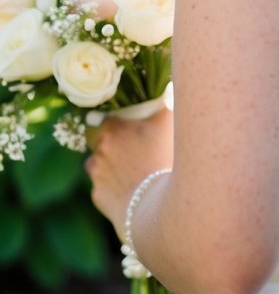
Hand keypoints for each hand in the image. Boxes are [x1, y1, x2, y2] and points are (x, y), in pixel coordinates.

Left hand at [83, 107, 174, 240]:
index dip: (112, 124)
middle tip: (132, 149)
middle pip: (99, 143)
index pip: (100, 120)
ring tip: (134, 171)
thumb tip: (165, 89)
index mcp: (111, 129)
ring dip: (110, 166)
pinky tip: (131, 189)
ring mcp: (96, 176)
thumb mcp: (167, 123)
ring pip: (99, 165)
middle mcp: (98, 151)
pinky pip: (103, 187)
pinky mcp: (97, 197)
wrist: (155, 204)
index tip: (125, 129)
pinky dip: (113, 187)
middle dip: (112, 146)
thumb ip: (163, 103)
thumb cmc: (162, 157)